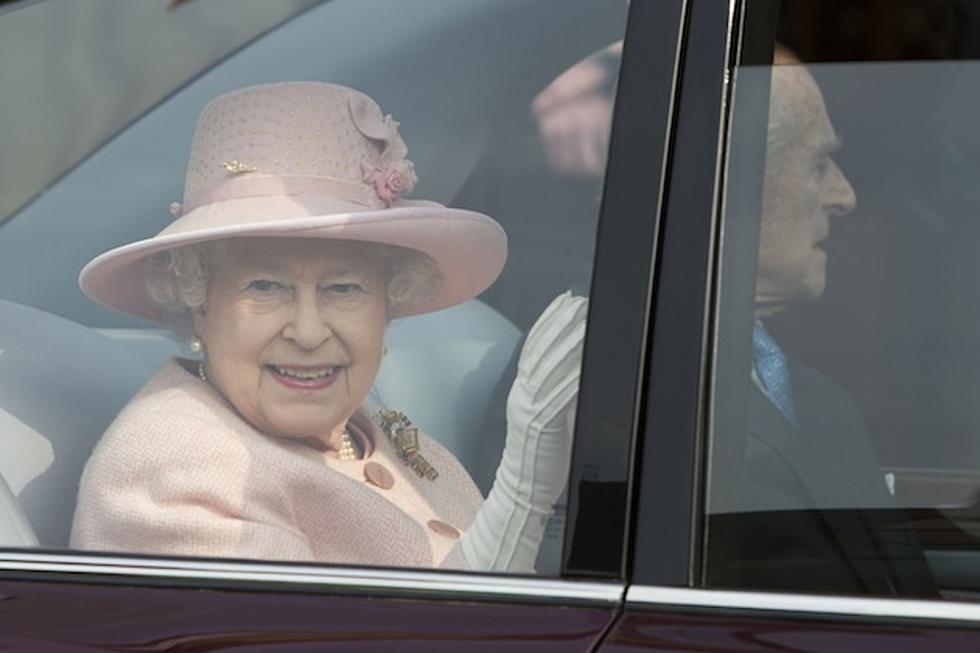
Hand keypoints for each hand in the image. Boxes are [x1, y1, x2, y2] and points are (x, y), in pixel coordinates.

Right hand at [460, 292, 587, 571]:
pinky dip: (572, 374)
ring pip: (549, 366)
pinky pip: (559, 394)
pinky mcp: (542, 425)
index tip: (565, 300)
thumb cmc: (542, 458)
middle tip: (578, 299)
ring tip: (583, 317)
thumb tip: (580, 369)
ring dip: (567, 340)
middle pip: (542, 351)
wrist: (522, 492)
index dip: (549, 321)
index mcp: (522, 391)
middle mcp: (523, 395)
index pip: (534, 348)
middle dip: (560, 322)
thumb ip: (560, 395)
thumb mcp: (549, 418)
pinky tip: (586, 358)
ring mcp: (530, 409)